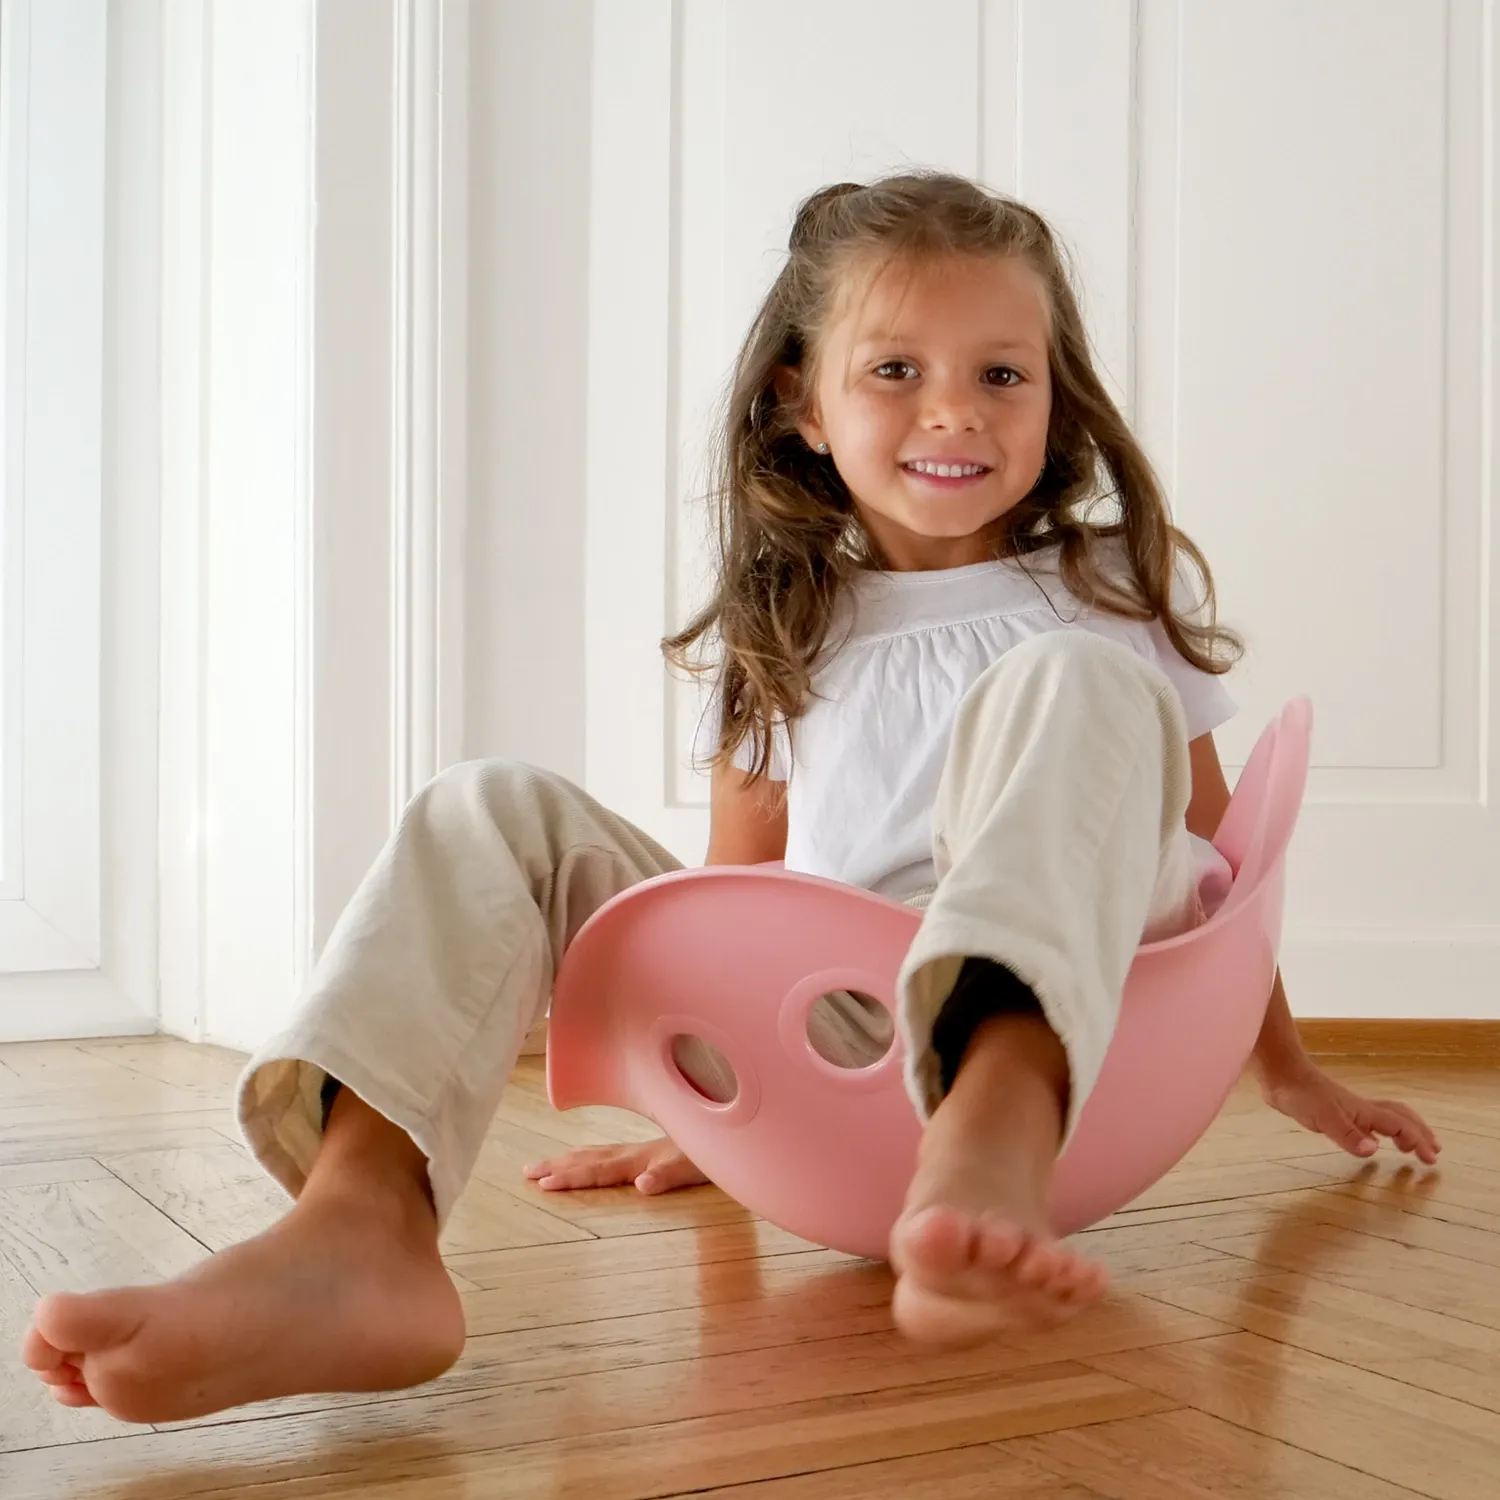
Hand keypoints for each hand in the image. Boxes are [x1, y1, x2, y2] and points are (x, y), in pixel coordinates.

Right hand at [523, 1137, 708, 1194]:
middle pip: (587, 1159)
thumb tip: (639, 1185)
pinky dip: (586, 1156)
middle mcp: (633, 1153)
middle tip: (526, 1173)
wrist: (727, 1133)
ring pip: (593, 1154)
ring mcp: (638, 1150)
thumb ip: (666, 1176)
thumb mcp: (693, 1169)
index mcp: (639, 1160)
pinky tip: (584, 1158)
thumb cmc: (711, 1157)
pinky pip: (606, 1154)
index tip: (541, 1185)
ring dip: (566, 1160)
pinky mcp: (646, 1151)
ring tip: (542, 1166)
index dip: (569, 1177)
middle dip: (556, 1166)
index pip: (597, 1170)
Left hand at [1260, 1064, 1440, 1164]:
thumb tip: (1374, 1150)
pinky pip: (1370, 1121)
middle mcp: (1362, 1109)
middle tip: (1434, 1151)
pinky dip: (1381, 1131)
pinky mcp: (1336, 1112)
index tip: (1431, 1159)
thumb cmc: (1302, 1094)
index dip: (1418, 1141)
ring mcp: (1349, 1109)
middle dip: (1420, 1133)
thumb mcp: (1324, 1118)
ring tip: (1412, 1146)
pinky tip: (1374, 1141)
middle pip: (1401, 1117)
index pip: (1400, 1127)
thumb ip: (1348, 1135)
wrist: (1281, 1075)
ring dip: (1405, 1130)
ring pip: (1387, 1117)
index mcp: (1364, 1112)